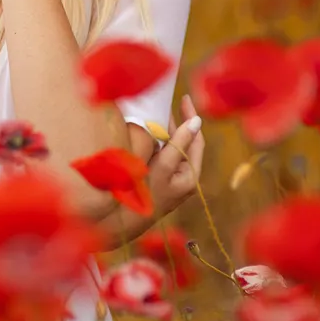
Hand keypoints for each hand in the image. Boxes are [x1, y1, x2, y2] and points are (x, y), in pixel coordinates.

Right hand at [145, 94, 204, 216]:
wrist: (122, 222)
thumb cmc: (143, 194)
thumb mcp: (162, 167)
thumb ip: (178, 143)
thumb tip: (196, 121)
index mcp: (190, 176)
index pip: (196, 140)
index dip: (192, 118)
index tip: (185, 98)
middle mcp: (182, 176)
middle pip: (184, 142)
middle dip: (176, 122)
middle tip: (166, 102)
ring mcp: (170, 178)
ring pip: (171, 147)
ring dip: (164, 129)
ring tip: (156, 112)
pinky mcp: (157, 179)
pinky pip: (160, 154)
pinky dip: (156, 140)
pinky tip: (146, 130)